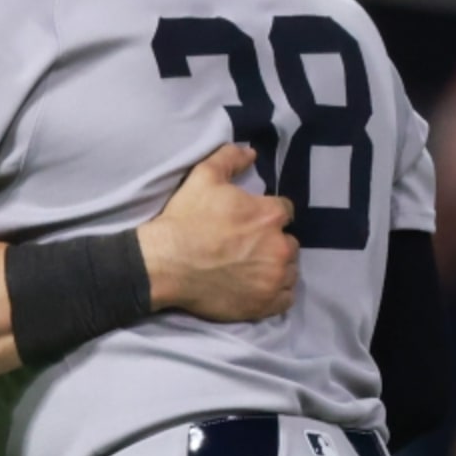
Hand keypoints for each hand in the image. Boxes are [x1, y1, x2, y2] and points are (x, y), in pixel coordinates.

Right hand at [138, 144, 297, 321]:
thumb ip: (230, 159)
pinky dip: (277, 293)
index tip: (253, 222)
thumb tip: (251, 152)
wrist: (166, 263)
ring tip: (254, 268)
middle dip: (274, 242)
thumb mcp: (204, 177)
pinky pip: (285, 299)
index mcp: (270, 215)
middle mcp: (279, 247)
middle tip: (251, 247)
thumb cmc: (186, 219)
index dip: (269, 215)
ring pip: (289, 270)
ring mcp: (274, 278)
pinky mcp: (265, 304)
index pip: (285, 211)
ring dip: (277, 267)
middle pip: (289, 242)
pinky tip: (260, 287)